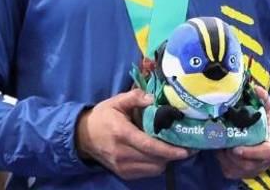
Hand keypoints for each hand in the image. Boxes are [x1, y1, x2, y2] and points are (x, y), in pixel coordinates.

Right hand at [75, 88, 191, 179]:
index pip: (149, 146)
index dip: (169, 150)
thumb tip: (152, 98)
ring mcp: (122, 166)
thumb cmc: (102, 117)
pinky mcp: (123, 173)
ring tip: (171, 149)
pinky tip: (157, 155)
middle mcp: (122, 153)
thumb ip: (135, 97)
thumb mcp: (116, 101)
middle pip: (155, 160)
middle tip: (185, 146)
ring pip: (153, 169)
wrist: (83, 137)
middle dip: (172, 155)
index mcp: (122, 133)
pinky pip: (146, 173)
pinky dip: (155, 165)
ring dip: (164, 160)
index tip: (185, 150)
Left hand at [216, 85, 269, 179]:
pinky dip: (222, 163)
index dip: (251, 152)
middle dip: (232, 156)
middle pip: (248, 164)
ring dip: (224, 159)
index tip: (236, 148)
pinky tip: (219, 151)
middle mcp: (264, 160)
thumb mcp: (267, 108)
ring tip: (218, 146)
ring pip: (237, 170)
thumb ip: (263, 99)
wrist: (266, 133)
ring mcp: (253, 168)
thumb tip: (255, 88)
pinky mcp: (243, 172)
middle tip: (221, 144)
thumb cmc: (265, 121)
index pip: (266, 152)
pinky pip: (230, 172)